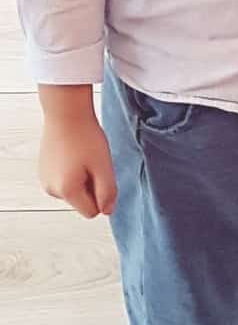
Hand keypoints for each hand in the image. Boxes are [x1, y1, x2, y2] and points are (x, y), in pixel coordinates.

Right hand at [38, 104, 116, 218]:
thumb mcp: (104, 167)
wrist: (66, 113)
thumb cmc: (86, 137)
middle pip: (82, 202)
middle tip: (92, 163)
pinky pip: (65, 181)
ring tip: (82, 157)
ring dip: (82, 179)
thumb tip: (107, 210)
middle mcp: (51, 189)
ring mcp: (45, 180)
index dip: (101, 196)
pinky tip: (73, 154)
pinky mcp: (44, 171)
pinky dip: (72, 172)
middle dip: (91, 187)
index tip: (100, 174)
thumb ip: (107, 192)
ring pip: (74, 191)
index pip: (92, 212)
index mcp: (66, 190)